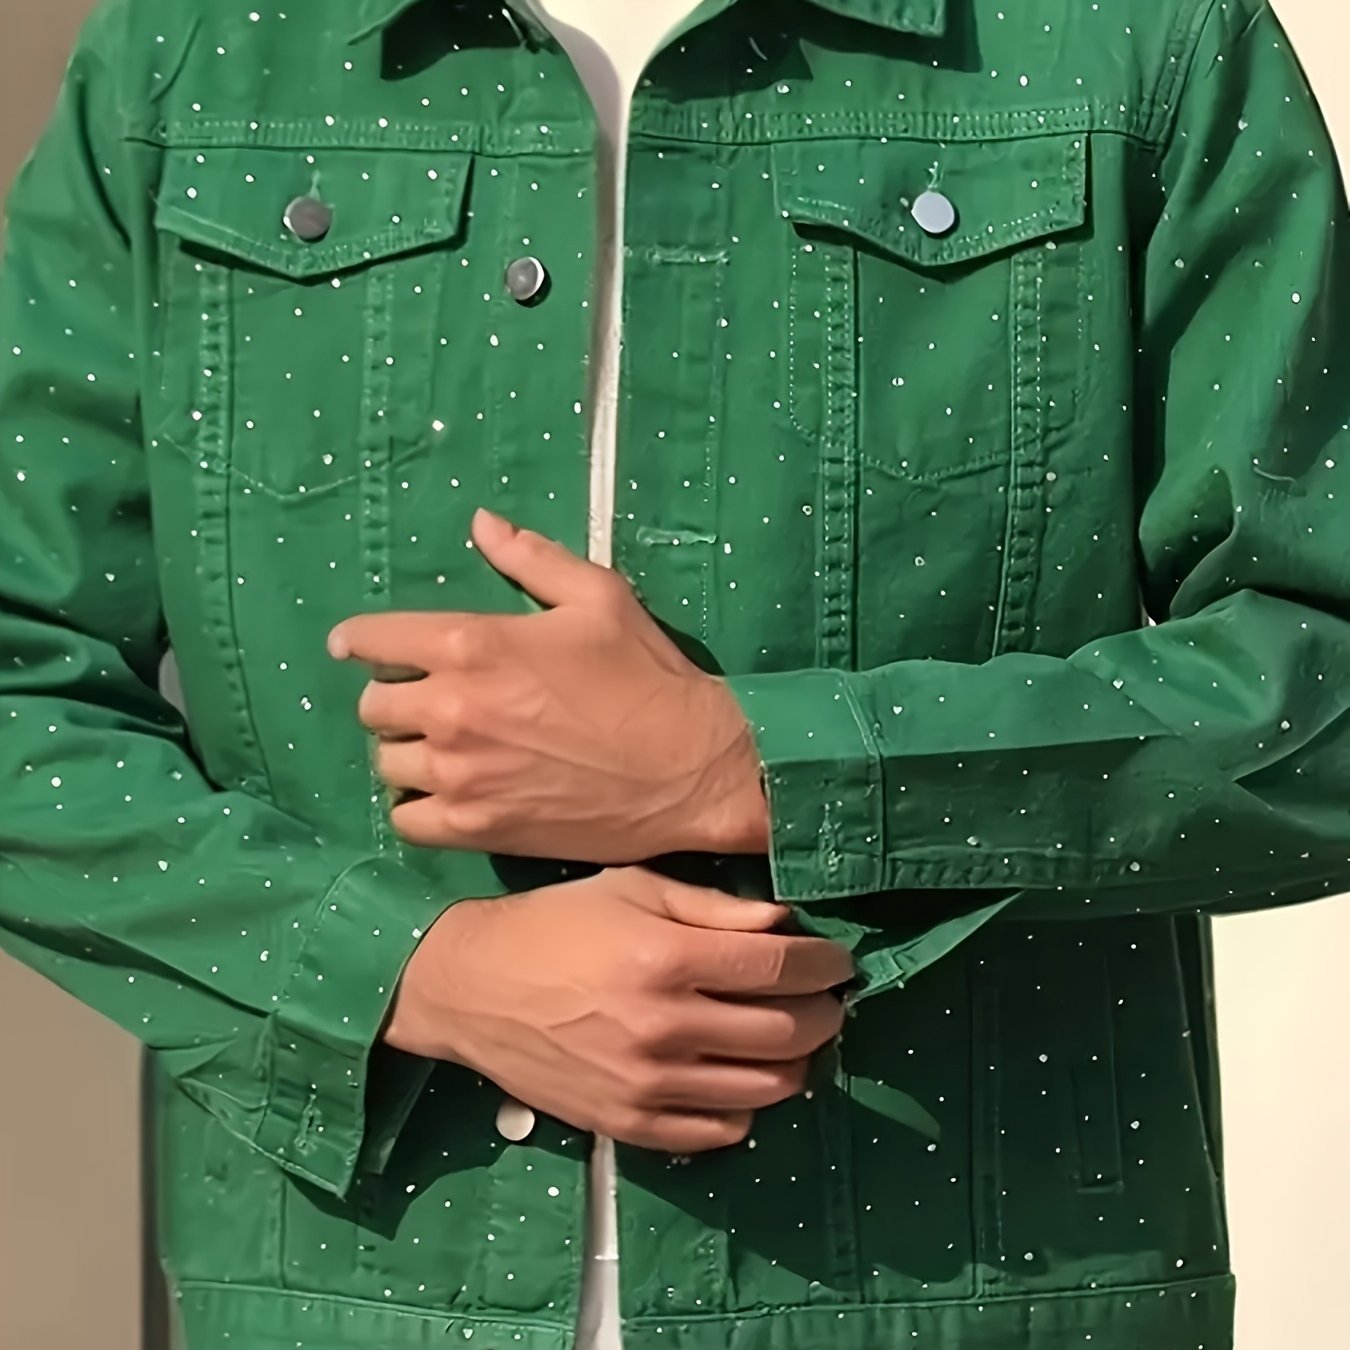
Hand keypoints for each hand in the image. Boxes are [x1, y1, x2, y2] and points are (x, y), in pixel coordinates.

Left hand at [328, 509, 768, 862]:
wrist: (691, 771)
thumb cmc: (647, 678)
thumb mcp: (599, 598)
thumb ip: (532, 558)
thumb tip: (481, 523)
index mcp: (472, 644)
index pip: (373, 640)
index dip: (361, 642)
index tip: (357, 648)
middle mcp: (450, 709)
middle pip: (373, 707)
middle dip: (394, 697)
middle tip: (427, 700)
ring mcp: (459, 775)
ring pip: (387, 763)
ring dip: (407, 752)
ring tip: (442, 749)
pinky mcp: (475, 827)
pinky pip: (407, 819)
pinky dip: (419, 805)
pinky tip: (448, 793)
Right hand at [385, 867, 851, 1152]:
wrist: (472, 988)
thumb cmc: (555, 924)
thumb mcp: (632, 889)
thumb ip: (713, 907)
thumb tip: (785, 925)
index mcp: (666, 958)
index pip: (781, 968)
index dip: (826, 964)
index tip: (838, 961)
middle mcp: (664, 1027)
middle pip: (787, 1032)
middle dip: (825, 1014)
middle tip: (826, 999)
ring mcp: (647, 1085)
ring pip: (765, 1089)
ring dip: (798, 1063)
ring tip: (790, 1038)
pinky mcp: (628, 1124)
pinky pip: (719, 1132)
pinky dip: (746, 1108)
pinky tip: (739, 1076)